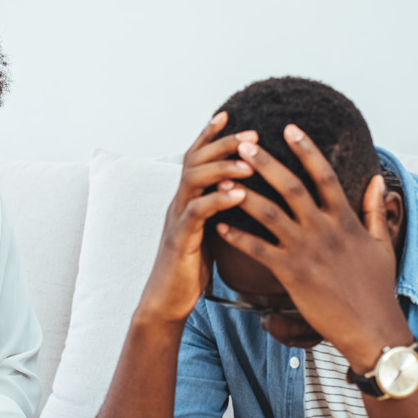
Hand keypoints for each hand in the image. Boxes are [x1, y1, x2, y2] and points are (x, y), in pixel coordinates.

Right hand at [135, 112, 257, 325]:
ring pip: (193, 180)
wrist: (166, 301)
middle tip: (251, 135)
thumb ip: (217, 211)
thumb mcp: (207, 232)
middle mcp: (178, 203)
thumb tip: (243, 194)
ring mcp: (177, 220)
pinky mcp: (180, 240)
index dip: (209, 135)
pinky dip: (218, 200)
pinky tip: (239, 195)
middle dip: (222, 144)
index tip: (229, 116)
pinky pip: (197, 213)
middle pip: (194, 160)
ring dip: (222, 168)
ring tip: (248, 163)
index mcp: (186, 200)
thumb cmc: (190, 268)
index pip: (194, 158)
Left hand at [213, 124, 410, 369]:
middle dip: (265, 163)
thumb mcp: (382, 244)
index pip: (324, 175)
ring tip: (223, 178)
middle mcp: (324, 230)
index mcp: (345, 220)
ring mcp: (307, 251)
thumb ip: (375, 210)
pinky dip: (238, 238)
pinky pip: (259, 251)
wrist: (373, 328)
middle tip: (244, 144)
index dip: (307, 149)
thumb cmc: (378, 289)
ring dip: (244, 194)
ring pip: (270, 214)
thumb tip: (377, 180)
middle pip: (291, 187)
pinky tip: (220, 228)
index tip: (290, 128)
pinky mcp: (292, 274)